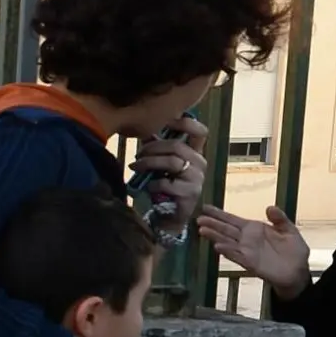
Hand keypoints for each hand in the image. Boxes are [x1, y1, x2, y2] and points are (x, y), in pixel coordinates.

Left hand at [133, 116, 211, 233]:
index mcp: (196, 153)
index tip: (166, 121)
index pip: (200, 132)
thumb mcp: (162, 164)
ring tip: (135, 166)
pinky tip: (146, 186)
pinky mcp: (189, 194)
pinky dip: (152, 183)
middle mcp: (200, 164)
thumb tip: (145, 130)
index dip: (185, 123)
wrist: (171, 215)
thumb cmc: (167, 186)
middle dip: (152, 147)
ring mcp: (196, 179)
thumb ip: (157, 147)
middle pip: (176, 146)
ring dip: (149, 162)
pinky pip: (167, 183)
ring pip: (171, 161)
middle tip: (138, 154)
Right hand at [195, 203, 312, 299]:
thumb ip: (280, 219)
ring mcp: (246, 251)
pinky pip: (237, 256)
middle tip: (198, 218)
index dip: (219, 214)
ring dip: (215, 236)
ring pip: (227, 241)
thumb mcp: (289, 230)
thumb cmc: (294, 252)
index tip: (205, 207)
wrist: (298, 272)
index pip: (233, 220)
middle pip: (225, 230)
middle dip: (212, 224)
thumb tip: (269, 207)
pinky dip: (228, 251)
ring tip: (202, 230)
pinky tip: (218, 247)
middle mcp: (246, 239)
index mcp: (254, 229)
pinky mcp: (250, 263)